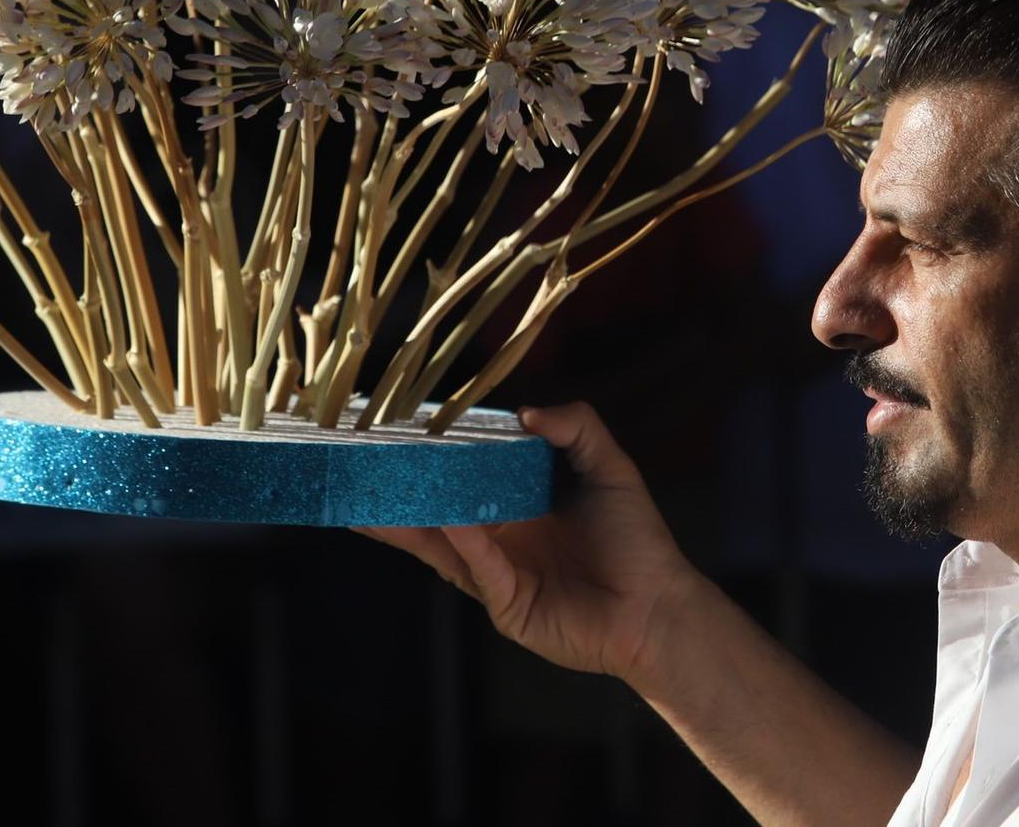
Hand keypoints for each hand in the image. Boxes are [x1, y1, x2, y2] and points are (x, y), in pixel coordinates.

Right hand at [353, 401, 702, 687]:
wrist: (658, 608)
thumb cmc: (638, 541)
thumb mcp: (610, 469)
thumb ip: (576, 428)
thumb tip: (526, 411)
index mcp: (519, 506)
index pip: (467, 476)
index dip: (437, 458)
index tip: (400, 434)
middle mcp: (501, 539)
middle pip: (440, 511)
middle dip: (402, 492)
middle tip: (360, 467)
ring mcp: (499, 574)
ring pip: (443, 543)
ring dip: (409, 521)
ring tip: (369, 499)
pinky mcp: (508, 604)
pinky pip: (480, 568)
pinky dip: (464, 544)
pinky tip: (447, 521)